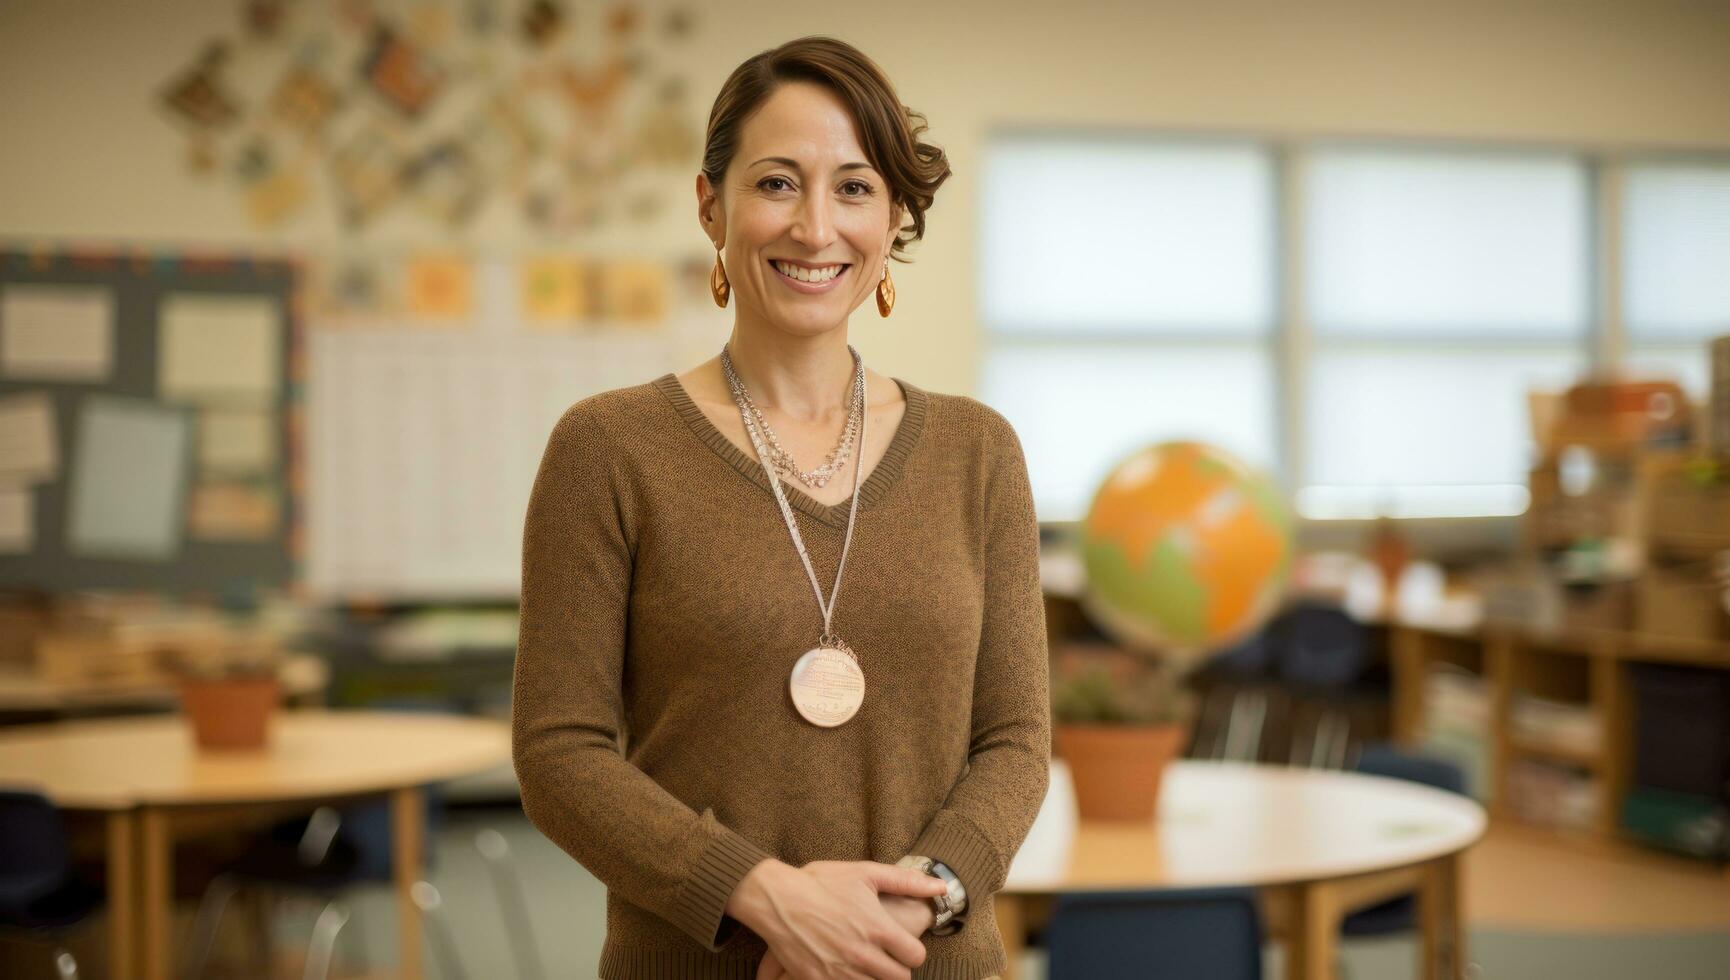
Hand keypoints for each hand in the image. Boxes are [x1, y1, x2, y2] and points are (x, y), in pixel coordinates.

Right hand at [726, 859, 948, 978]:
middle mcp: (862, 954)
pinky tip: (844, 971)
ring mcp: (840, 972)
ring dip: (874, 978)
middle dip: (897, 970)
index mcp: (877, 928)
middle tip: (886, 959)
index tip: (902, 946)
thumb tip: (941, 887)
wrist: (775, 898)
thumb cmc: (820, 882)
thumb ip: (906, 882)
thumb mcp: (865, 873)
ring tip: (865, 965)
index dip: (912, 952)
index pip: (915, 956)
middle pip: (899, 979)